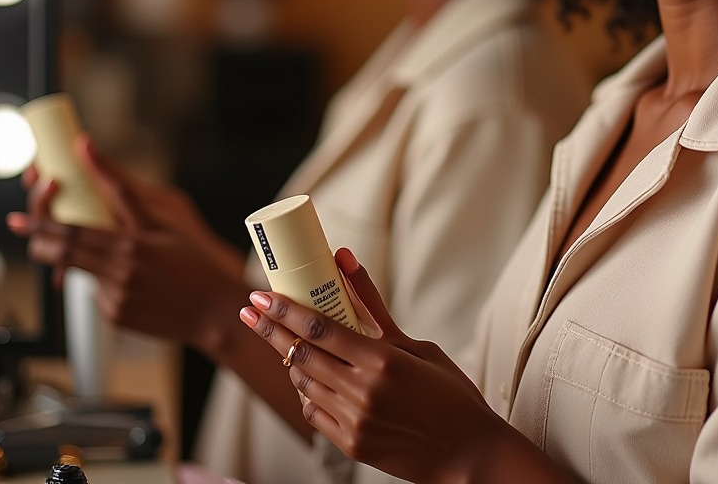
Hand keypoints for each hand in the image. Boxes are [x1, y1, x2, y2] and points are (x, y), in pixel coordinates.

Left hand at [7, 135, 247, 345]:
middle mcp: (118, 274)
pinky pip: (99, 295)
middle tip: (28, 233)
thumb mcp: (163, 223)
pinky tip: (137, 284)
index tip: (18, 220)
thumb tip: (94, 163)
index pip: (73, 233)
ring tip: (122, 260)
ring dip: (83, 264)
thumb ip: (124, 195)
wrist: (215, 309)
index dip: (41, 225)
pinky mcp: (117, 317)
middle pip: (64, 256)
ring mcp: (116, 299)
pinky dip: (106, 285)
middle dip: (42, 243)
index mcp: (130, 246)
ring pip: (81, 276)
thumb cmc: (195, 262)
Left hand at [240, 249, 518, 483]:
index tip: (262, 295)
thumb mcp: (417, 345)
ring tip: (279, 338)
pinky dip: (306, 389)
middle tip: (251, 309)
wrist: (467, 453)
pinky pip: (314, 411)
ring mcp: (354, 421)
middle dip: (271, 329)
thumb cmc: (450, 393)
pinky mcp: (351, 444)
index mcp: (383, 360)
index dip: (285, 310)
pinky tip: (305, 375)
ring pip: (304, 382)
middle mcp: (362, 391)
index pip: (319, 328)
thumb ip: (376, 310)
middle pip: (301, 353)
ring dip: (288, 357)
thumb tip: (347, 264)